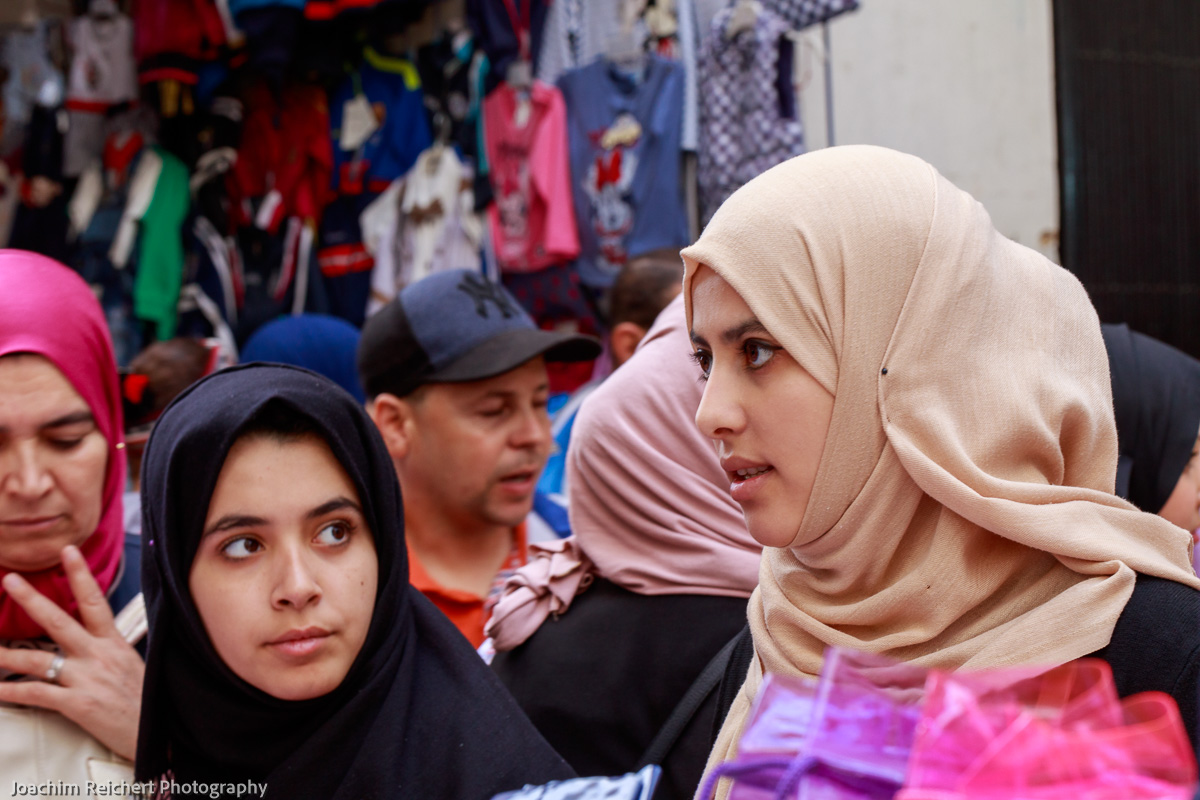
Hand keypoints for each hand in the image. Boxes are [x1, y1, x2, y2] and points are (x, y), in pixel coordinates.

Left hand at [0, 545, 143, 760]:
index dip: (80, 575)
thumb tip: (98, 639)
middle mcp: (99, 656)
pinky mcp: (79, 705)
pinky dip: (13, 692)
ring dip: (7, 653)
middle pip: (60, 621)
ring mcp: (87, 679)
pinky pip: (38, 694)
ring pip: (39, 659)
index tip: (68, 552)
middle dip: (32, 600)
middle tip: (10, 581)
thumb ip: (113, 651)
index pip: (95, 601)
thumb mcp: (136, 666)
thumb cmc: (149, 702)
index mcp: (114, 644)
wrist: (163, 733)